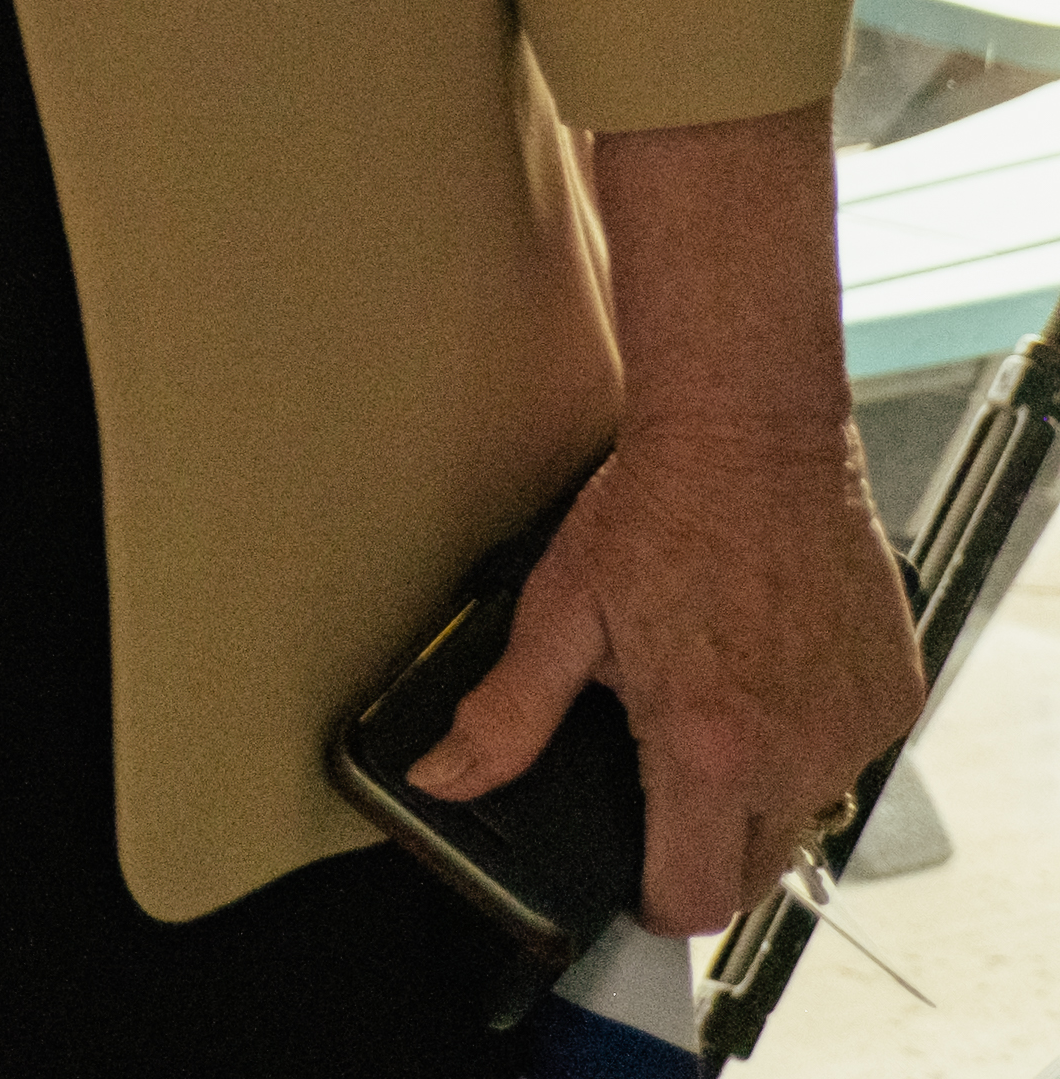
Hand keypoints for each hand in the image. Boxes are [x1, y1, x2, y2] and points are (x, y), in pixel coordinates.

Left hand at [413, 414, 922, 934]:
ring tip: (712, 705)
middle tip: (662, 784)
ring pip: (804, 811)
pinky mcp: (896, 696)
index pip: (695, 897)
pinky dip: (809, 736)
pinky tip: (766, 674)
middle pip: (754, 870)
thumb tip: (442, 778)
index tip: (635, 877)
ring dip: (760, 787)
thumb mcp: (558, 616)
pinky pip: (850, 754)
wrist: (750, 438)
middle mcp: (796, 755)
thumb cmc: (655, 516)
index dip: (655, 900)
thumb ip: (505, 717)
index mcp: (709, 750)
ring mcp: (855, 728)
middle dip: (703, 849)